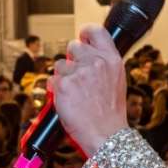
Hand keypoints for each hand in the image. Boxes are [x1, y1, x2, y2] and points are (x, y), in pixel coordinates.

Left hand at [48, 27, 130, 157]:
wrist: (106, 135)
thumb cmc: (111, 114)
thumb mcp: (116, 82)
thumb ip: (102, 64)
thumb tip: (87, 55)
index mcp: (112, 60)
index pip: (96, 31)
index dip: (85, 33)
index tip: (82, 38)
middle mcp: (96, 62)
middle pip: (73, 46)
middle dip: (71, 59)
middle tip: (77, 76)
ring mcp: (79, 72)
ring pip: (59, 65)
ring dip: (62, 77)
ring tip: (75, 94)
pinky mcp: (63, 84)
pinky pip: (51, 80)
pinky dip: (55, 90)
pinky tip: (67, 101)